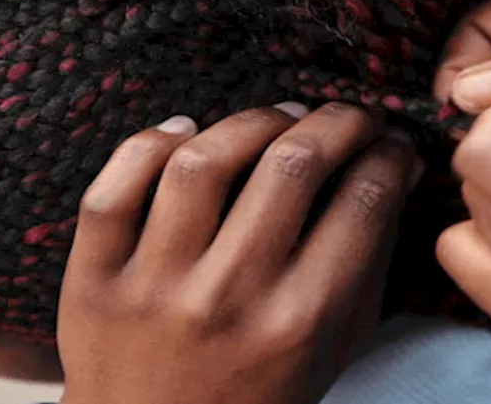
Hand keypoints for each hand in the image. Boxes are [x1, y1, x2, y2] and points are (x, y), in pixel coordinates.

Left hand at [58, 103, 422, 403]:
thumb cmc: (258, 399)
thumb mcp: (331, 349)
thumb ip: (369, 263)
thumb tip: (398, 167)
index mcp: (298, 324)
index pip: (362, 203)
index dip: (386, 155)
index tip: (388, 141)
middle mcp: (227, 300)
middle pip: (291, 167)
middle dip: (336, 122)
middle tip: (345, 115)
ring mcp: (152, 289)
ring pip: (202, 163)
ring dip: (251, 121)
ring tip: (277, 120)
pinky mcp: (92, 284)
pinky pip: (115, 188)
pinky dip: (151, 143)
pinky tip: (186, 132)